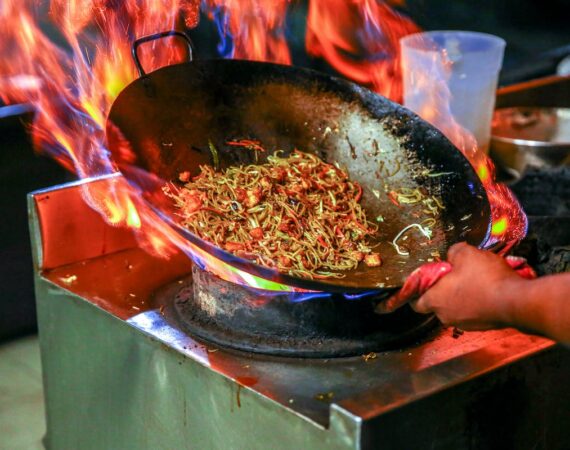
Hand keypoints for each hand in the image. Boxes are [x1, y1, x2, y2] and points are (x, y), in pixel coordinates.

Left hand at [412, 243, 527, 329]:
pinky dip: (475, 303)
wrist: (516, 301)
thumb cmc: (485, 278)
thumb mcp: (466, 254)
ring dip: (460, 297)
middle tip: (452, 276)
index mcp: (435, 300)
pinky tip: (486, 290)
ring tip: (473, 280)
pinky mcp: (482, 326)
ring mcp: (464, 324)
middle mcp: (446, 316)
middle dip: (442, 291)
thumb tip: (453, 255)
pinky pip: (472, 313)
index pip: (415, 302)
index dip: (416, 293)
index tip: (422, 284)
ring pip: (456, 308)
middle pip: (437, 304)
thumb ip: (453, 252)